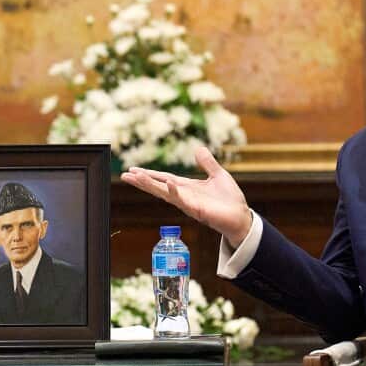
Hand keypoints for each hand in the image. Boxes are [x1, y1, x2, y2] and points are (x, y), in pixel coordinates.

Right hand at [120, 146, 252, 245]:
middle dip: (141, 181)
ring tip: (136, 177)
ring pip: (164, 193)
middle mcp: (183, 195)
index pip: (163, 178)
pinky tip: (168, 183)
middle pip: (158, 187)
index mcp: (187, 187)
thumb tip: (198, 148)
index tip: (133, 170)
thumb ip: (207, 163)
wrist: (241, 217)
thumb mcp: (218, 175)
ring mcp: (188, 203)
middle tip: (124, 175)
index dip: (149, 174)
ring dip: (150, 185)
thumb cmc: (230, 199)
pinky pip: (182, 200)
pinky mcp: (196, 210)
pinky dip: (174, 191)